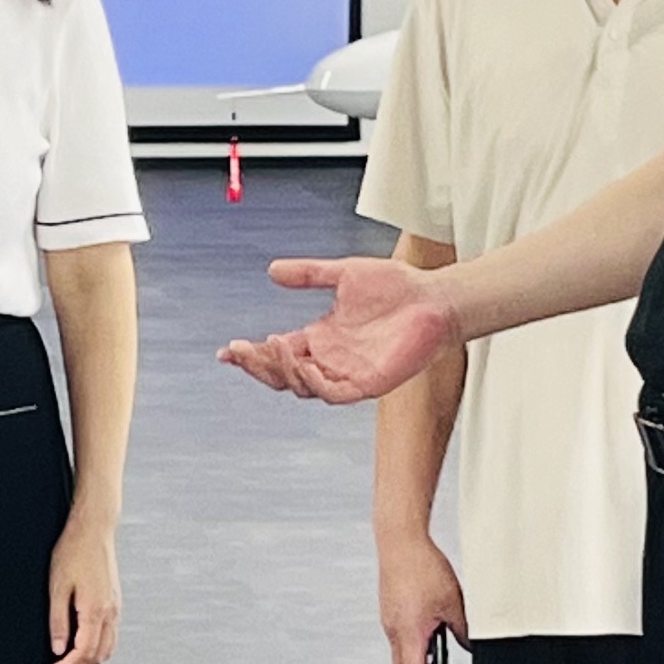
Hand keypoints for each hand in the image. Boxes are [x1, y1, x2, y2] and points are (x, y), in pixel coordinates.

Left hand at [44, 512, 122, 663]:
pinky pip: (111, 635)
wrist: (94, 530)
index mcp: (95, 611)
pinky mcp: (115, 602)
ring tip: (68, 660)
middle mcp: (110, 613)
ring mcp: (116, 608)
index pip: (82, 653)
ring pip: (108, 648)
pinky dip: (98, 647)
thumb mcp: (57, 587)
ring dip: (89, 659)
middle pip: (98, 655)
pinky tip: (82, 642)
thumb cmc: (73, 552)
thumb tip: (58, 648)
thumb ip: (58, 621)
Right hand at [217, 255, 458, 406]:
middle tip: (239, 351)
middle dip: (257, 366)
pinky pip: (334, 393)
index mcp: (320, 338)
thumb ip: (308, 274)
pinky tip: (303, 365)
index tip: (227, 350)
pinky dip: (315, 383)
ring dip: (284, 371)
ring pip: (303, 387)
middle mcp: (330, 360)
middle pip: (282, 375)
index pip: (277, 352)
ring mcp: (348, 374)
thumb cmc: (397, 286)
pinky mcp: (368, 384)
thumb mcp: (343, 273)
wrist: (436, 297)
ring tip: (274, 346)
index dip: (251, 355)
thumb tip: (271, 270)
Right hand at [379, 534, 467, 663]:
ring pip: (401, 658)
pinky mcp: (390, 612)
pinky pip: (400, 642)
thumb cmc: (422, 568)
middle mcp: (395, 632)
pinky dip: (411, 655)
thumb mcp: (454, 603)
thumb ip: (463, 631)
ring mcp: (390, 622)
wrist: (399, 541)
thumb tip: (470, 646)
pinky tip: (425, 652)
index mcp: (410, 634)